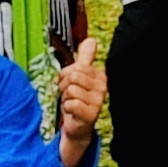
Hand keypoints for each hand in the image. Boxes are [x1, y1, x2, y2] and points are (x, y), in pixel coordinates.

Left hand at [52, 37, 104, 159]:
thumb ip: (85, 58)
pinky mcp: (92, 114)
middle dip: (64, 86)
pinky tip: (73, 112)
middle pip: (73, 76)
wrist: (78, 126)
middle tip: (68, 95)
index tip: (69, 84)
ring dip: (65, 98)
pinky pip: (71, 103)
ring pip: (71, 90)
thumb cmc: (78, 100)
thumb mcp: (79, 76)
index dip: (66, 75)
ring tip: (71, 104)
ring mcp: (98, 101)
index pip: (77, 66)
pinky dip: (67, 108)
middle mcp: (102, 87)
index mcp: (100, 75)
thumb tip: (91, 39)